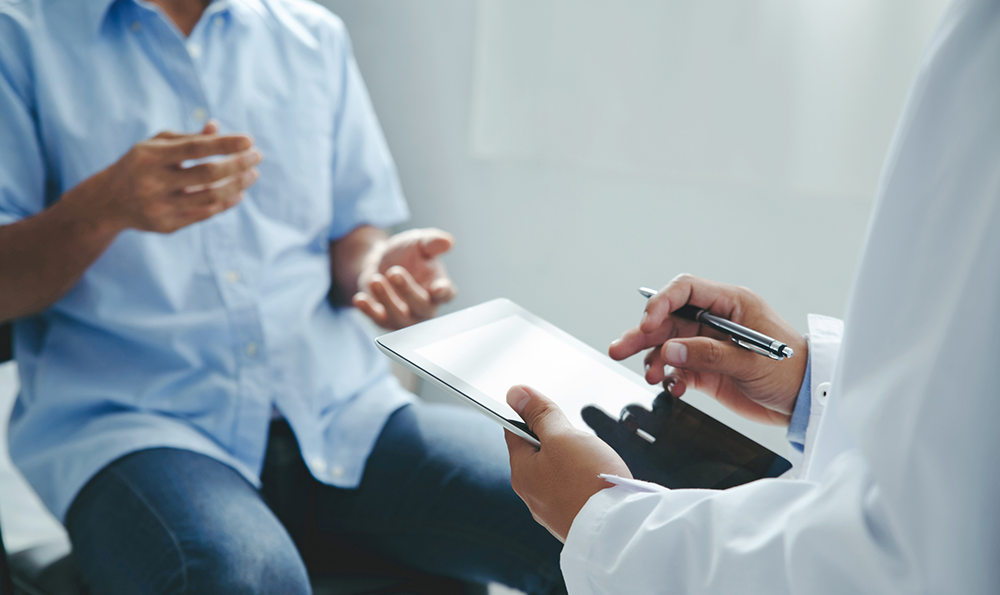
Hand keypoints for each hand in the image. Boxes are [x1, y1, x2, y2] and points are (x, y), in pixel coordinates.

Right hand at [94, 121, 260, 233]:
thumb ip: (188, 138)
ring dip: (238, 185)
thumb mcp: (156, 145)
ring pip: (211, 197)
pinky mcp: (166, 225)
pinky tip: (239, 192)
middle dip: (239, 164)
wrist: (108, 202)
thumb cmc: (140, 164)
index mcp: (149, 156)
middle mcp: (152, 182)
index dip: (225, 144)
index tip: (250, 141)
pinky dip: (227, 202)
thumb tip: (218, 128)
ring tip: (253, 174)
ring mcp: (159, 206)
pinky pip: (205, 214)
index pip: (195, 148)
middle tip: (258, 157)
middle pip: (208, 174)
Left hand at [352, 228, 456, 328]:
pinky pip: (378, 319)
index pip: (447, 294)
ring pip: (399, 317)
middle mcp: (425, 306)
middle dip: (408, 291)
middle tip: (394, 272)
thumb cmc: (407, 254)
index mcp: (438, 287)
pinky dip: (368, 310)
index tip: (438, 288)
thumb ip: (432, 242)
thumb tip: (448, 242)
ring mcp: (405, 316)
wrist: (380, 261)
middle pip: (422, 307)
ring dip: (387, 300)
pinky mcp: (384, 319)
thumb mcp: (418, 243)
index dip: (444, 292)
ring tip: (375, 280)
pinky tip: (360, 299)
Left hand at [504, 385, 631, 542]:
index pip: (513, 432)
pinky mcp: (572, 519)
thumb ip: (540, 414)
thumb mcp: (563, 436)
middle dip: (559, 439)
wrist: (619, 531)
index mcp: (521, 472)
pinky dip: (584, 480)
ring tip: (592, 462)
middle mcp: (531, 494)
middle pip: (538, 451)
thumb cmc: (589, 483)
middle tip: (578, 440)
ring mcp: (552, 509)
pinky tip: (599, 480)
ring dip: (574, 460)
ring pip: (558, 471)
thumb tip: (515, 393)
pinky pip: (573, 490)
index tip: (545, 409)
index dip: (529, 414)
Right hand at [609, 274, 806, 425]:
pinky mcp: (706, 369)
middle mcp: (715, 321)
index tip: (647, 323)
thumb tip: (671, 350)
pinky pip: (677, 368)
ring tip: (649, 376)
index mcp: (731, 304)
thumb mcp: (752, 361)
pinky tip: (673, 387)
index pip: (685, 291)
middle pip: (668, 319)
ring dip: (653, 359)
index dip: (661, 303)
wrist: (806, 402)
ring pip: (667, 345)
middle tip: (619, 349)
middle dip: (643, 334)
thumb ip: (709, 355)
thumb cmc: (791, 372)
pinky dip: (670, 378)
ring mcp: (708, 345)